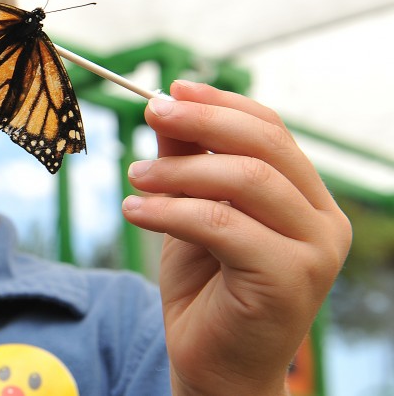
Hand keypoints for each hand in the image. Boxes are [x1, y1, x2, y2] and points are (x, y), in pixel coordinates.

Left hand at [121, 81, 351, 395]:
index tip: (171, 89)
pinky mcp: (291, 279)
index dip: (220, 104)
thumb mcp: (192, 211)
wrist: (215, 365)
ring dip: (178, 170)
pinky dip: (171, 211)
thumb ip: (188, 162)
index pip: (271, 131)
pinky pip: (223, 225)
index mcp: (305, 198)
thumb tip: (168, 107)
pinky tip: (134, 211)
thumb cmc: (205, 288)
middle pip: (265, 145)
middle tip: (151, 111)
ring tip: (133, 177)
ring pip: (246, 181)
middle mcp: (323, 220)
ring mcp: (315, 250)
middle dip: (202, 122)